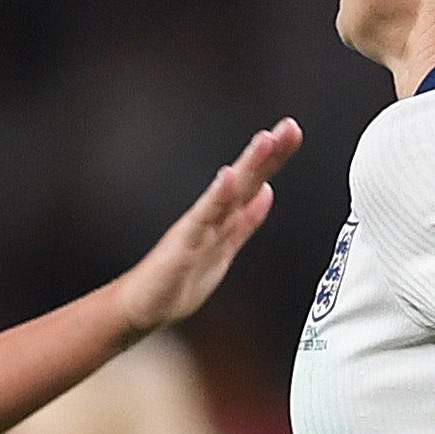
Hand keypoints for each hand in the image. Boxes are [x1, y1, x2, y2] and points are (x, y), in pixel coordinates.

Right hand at [109, 120, 302, 333]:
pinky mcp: (183, 243)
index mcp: (224, 219)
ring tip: (264, 140)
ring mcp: (198, 228)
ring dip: (247, 166)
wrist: (142, 306)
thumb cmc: (178, 280)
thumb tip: (266, 194)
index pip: (254, 183)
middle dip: (267, 154)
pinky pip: (202, 218)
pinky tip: (226, 177)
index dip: (274, 159)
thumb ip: (245, 221)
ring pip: (227, 193)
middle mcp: (212, 217)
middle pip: (245, 181)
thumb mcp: (224, 249)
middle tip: (289, 127)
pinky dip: (216, 197)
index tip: (292, 132)